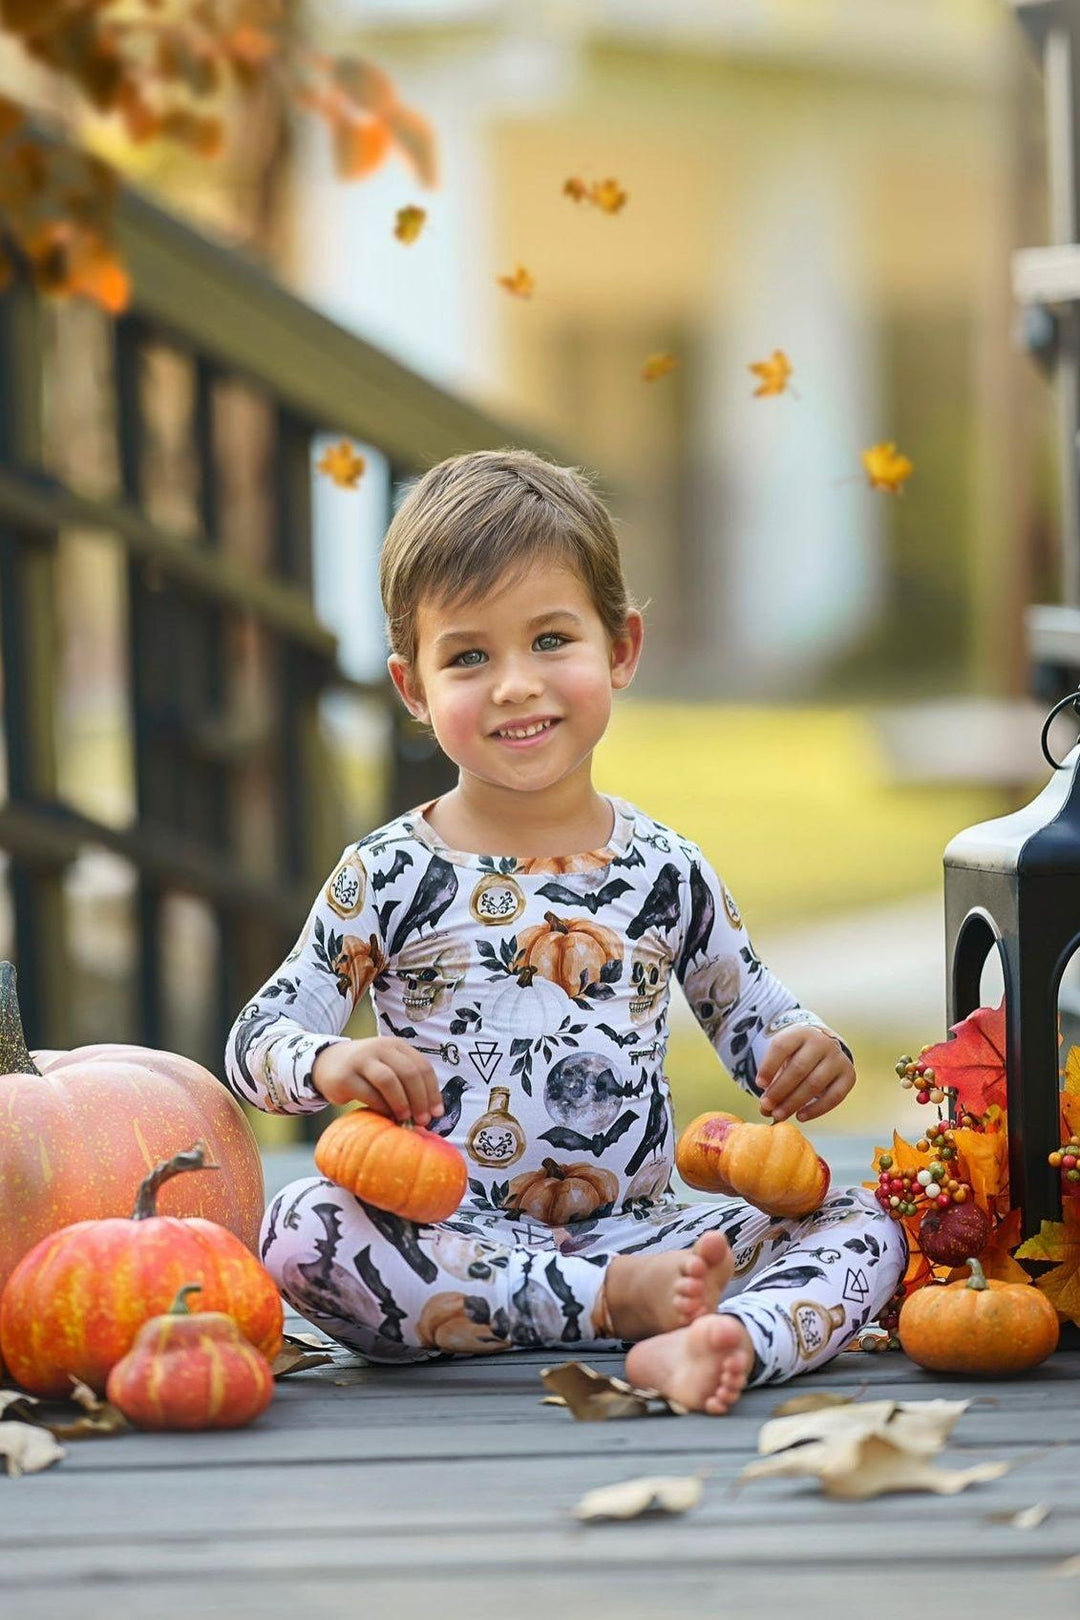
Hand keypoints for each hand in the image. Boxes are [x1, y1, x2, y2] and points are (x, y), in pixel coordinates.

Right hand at [312, 1037, 444, 1126]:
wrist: (327, 1063)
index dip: (432, 1092)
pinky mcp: (345, 1076)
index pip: (422, 1066)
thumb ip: (406, 1082)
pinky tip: (386, 1116)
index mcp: (396, 1045)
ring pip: (389, 1081)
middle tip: (423, 1120)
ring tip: (405, 1119)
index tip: (437, 1113)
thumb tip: (430, 1112)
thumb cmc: (366, 1071)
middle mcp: (380, 1048)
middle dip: (420, 1099)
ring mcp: (361, 1060)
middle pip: (408, 1073)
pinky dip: (381, 1107)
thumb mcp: (388, 1067)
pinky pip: (368, 1094)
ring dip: (401, 1102)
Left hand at [756, 1026, 854, 1123]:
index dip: (769, 1066)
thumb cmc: (797, 1056)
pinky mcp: (849, 1075)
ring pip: (815, 1083)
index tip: (759, 1084)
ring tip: (779, 1115)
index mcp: (801, 1033)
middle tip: (766, 1106)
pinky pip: (834, 1096)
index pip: (782, 1047)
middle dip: (780, 1090)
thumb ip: (772, 1081)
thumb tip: (765, 1110)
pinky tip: (800, 1116)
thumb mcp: (783, 1059)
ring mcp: (837, 1058)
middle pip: (798, 1068)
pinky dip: (816, 1109)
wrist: (824, 1049)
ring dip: (794, 1102)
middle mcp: (822, 1042)